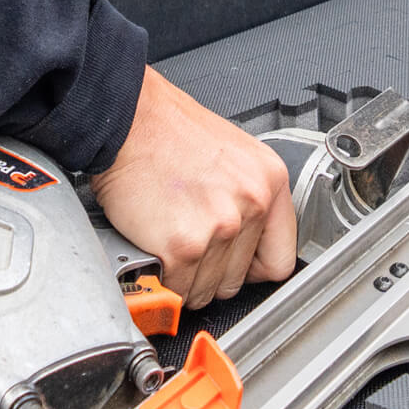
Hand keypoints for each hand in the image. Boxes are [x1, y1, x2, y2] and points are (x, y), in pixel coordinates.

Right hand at [90, 67, 297, 307]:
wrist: (127, 118)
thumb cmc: (168, 132)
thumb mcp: (231, 156)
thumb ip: (246, 201)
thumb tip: (243, 247)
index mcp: (270, 181)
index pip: (280, 261)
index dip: (252, 270)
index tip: (234, 268)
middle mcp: (252, 203)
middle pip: (238, 280)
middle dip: (209, 274)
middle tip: (187, 249)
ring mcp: (220, 227)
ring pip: (206, 290)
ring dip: (183, 279)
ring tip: (167, 244)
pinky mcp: (184, 245)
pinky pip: (177, 288)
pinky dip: (160, 278)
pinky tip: (154, 249)